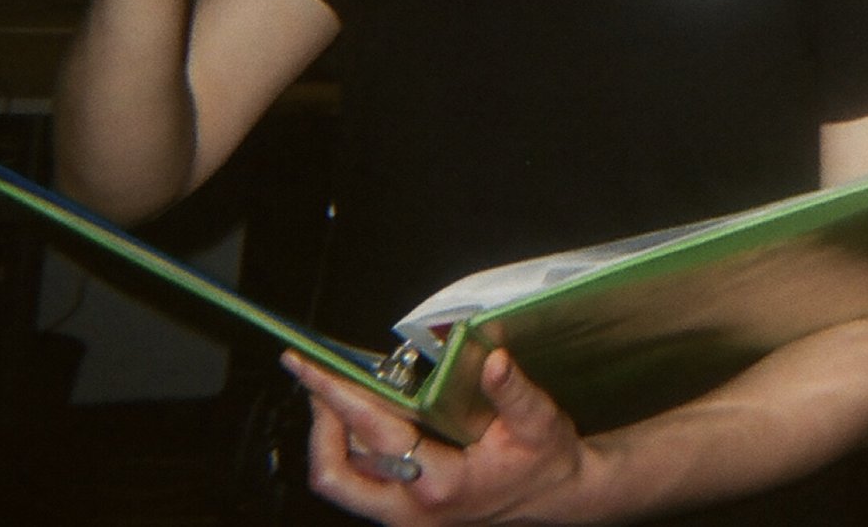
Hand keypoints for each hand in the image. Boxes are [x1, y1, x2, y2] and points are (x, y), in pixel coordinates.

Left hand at [285, 348, 597, 525]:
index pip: (376, 434)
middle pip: (334, 475)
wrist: (555, 497)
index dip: (340, 395)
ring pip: (341, 481)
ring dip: (330, 435)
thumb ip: (512, 391)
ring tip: (335, 390)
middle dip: (318, 425)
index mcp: (440, 484)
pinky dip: (349, 445)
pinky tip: (361, 413)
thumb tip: (493, 357)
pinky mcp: (403, 512)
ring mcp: (403, 516)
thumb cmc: (546, 460)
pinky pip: (359, 480)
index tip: (311, 366)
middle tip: (317, 381)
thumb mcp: (539, 422)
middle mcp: (411, 509)